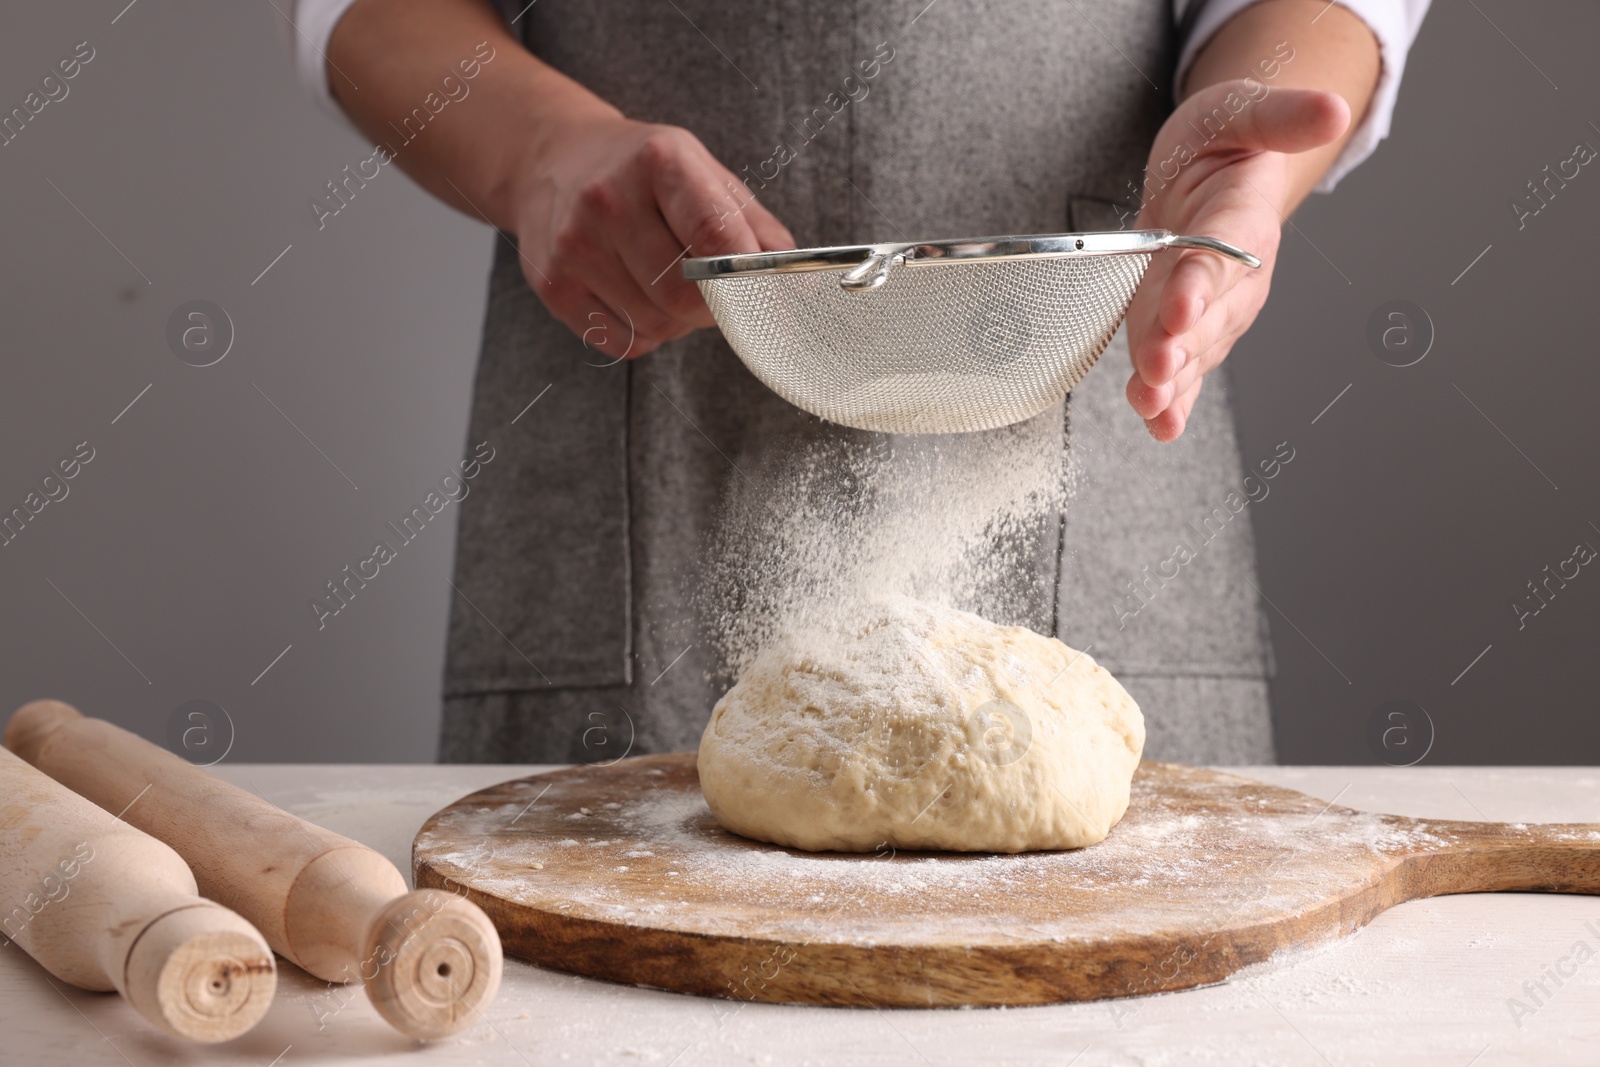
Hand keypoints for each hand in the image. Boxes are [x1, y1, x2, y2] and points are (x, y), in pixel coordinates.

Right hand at [510, 116, 794, 359]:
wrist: (553, 158)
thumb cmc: (642, 171)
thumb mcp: (705, 174)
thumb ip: (756, 229)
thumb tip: (796, 286)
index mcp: (658, 162)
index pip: (716, 237)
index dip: (746, 279)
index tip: (760, 294)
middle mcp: (608, 199)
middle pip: (684, 295)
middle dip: (712, 307)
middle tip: (714, 291)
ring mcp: (573, 245)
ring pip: (656, 325)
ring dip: (677, 321)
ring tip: (667, 284)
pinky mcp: (553, 284)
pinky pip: (623, 342)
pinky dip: (644, 333)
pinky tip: (636, 296)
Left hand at [1124, 81, 1349, 439]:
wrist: (1209, 171)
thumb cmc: (1222, 142)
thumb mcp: (1241, 109)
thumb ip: (1278, 114)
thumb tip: (1332, 107)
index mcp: (1244, 221)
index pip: (1227, 253)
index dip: (1205, 281)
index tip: (1183, 303)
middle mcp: (1234, 278)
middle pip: (1210, 315)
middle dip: (1182, 344)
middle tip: (1157, 365)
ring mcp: (1208, 311)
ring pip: (1193, 352)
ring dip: (1171, 382)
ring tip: (1150, 403)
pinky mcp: (1181, 330)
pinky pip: (1181, 371)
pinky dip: (1169, 401)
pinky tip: (1158, 422)